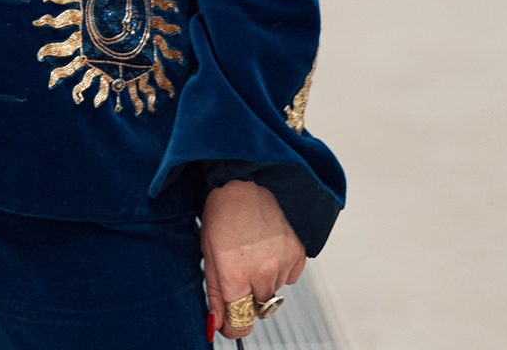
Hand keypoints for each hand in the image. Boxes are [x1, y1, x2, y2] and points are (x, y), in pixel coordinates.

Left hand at [200, 179, 305, 339]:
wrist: (246, 179)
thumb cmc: (223, 213)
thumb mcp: (208, 253)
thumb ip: (214, 294)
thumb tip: (217, 326)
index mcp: (234, 274)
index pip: (239, 323)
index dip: (233, 324)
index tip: (230, 321)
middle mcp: (261, 272)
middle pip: (258, 309)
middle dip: (248, 297)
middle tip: (240, 269)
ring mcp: (282, 262)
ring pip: (274, 292)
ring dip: (265, 280)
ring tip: (254, 249)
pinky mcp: (298, 252)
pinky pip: (290, 277)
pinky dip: (281, 268)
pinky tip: (269, 245)